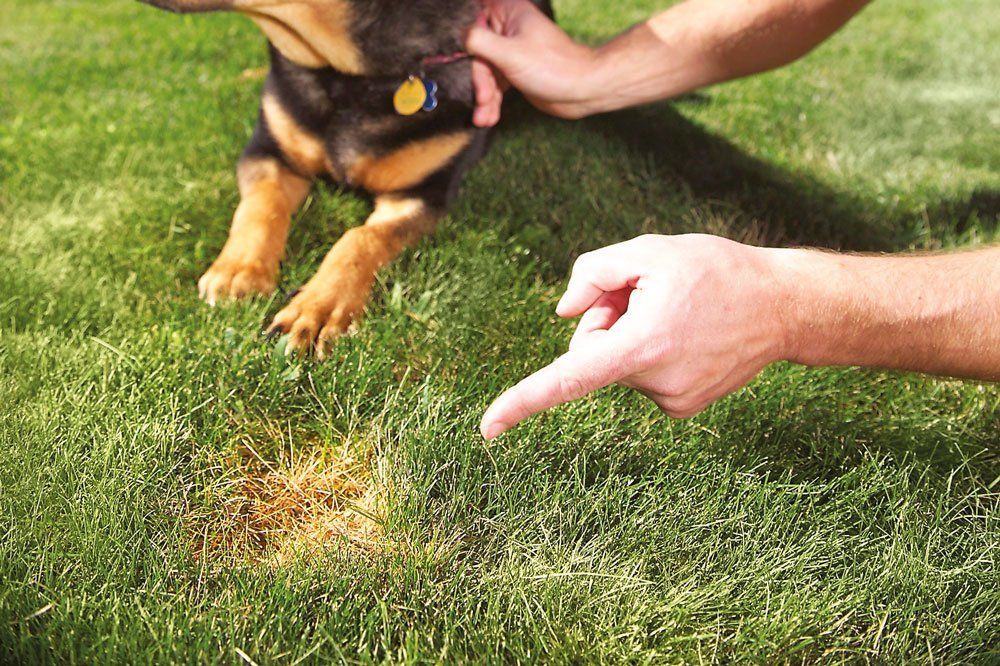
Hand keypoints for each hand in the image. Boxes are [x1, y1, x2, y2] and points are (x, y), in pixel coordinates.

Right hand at [467, 0, 600, 126]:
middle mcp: (508, 28)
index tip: (459, 60)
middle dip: (479, 80)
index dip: (465, 41)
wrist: (581, 91)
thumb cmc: (554, 67)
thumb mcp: (510, 53)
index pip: (472, 19)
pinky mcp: (514, 70)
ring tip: (484, 116)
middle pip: (476, 52)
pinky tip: (489, 117)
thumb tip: (461, 36)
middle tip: (483, 98)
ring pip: (484, 72)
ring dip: (484, 96)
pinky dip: (491, 101)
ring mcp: (511, 50)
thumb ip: (479, 42)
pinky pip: (494, 84)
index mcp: (508, 12)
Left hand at [480, 234, 791, 438]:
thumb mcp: (649, 251)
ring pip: (617, 362)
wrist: (785, 306)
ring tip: (679, 314)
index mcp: (639, 347)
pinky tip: (688, 335)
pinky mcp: (682, 407)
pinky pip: (641, 375)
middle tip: (652, 297)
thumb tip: (564, 312)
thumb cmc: (716, 270)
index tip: (487, 428)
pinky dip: (651, 353)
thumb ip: (593, 272)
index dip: (522, 401)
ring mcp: (670, 401)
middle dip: (606, 321)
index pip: (567, 379)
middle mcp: (653, 384)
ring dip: (632, 335)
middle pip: (592, 351)